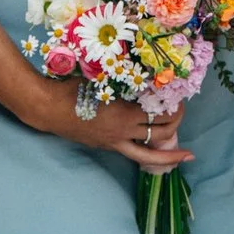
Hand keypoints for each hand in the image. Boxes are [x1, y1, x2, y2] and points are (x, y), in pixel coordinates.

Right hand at [45, 88, 194, 170]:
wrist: (49, 109)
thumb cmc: (74, 89)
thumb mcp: (103, 79)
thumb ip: (125, 82)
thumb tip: (145, 76)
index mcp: (124, 114)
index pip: (159, 115)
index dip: (174, 107)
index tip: (180, 97)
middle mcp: (122, 133)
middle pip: (160, 135)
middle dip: (176, 126)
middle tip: (182, 113)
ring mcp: (113, 143)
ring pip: (147, 156)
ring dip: (168, 156)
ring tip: (184, 157)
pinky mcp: (106, 147)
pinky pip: (132, 153)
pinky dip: (147, 153)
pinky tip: (154, 150)